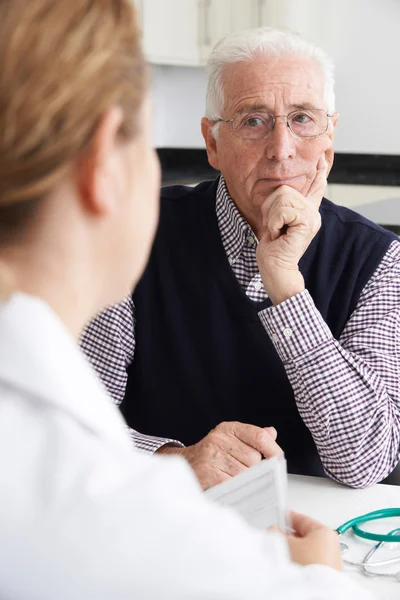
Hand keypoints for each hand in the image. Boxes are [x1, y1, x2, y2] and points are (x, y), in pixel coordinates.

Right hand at [156, 421, 281, 489]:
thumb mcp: (231, 440)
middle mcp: (219, 439)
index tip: (279, 461)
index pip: (259, 436)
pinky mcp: (207, 474)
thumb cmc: (211, 455)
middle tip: (243, 475)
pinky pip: (233, 486)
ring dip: (244, 483)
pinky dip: (235, 491)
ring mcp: (211, 456)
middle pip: (254, 459)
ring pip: (245, 475)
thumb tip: (272, 433)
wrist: (183, 466)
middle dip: (253, 471)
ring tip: (232, 481)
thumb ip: (252, 438)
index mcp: (228, 429)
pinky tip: (229, 488)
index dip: (273, 450)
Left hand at [256, 157, 327, 305]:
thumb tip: (281, 191)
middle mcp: (312, 212)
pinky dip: (273, 223)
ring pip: (283, 198)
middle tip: (274, 227)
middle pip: (285, 190)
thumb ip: (282, 206)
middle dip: (270, 208)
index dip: (319, 171)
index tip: (322, 157)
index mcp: (306, 211)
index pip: (316, 187)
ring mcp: (312, 217)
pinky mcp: (307, 223)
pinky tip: (279, 235)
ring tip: (277, 231)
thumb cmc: (272, 248)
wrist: (275, 268)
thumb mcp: (275, 221)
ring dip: (271, 216)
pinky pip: (282, 211)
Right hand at [271, 511, 342, 570]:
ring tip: (281, 554)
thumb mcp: (287, 544)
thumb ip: (278, 534)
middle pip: (304, 536)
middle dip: (289, 537)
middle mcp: (330, 545)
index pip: (303, 520)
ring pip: (305, 550)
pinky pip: (308, 562)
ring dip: (293, 551)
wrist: (315, 590)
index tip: (279, 516)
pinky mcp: (325, 574)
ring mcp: (329, 561)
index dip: (288, 517)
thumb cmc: (309, 565)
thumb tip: (274, 531)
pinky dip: (299, 562)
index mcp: (325, 532)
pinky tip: (289, 565)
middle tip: (276, 538)